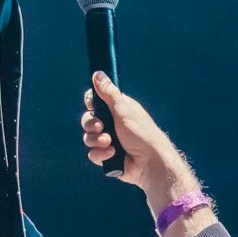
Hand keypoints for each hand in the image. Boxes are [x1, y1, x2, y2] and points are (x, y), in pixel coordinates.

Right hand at [82, 73, 196, 200]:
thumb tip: (97, 73)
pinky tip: (113, 154)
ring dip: (96, 140)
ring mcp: (109, 141)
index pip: (95, 102)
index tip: (93, 105)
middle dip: (91, 125)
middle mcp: (112, 124)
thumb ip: (108, 92)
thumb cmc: (142, 133)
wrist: (150, 163)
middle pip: (87, 120)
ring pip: (88, 138)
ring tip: (110, 143)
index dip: (91, 104)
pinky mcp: (107, 157)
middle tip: (101, 127)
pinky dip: (101, 155)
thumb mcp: (124, 109)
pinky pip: (93, 154)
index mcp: (117, 109)